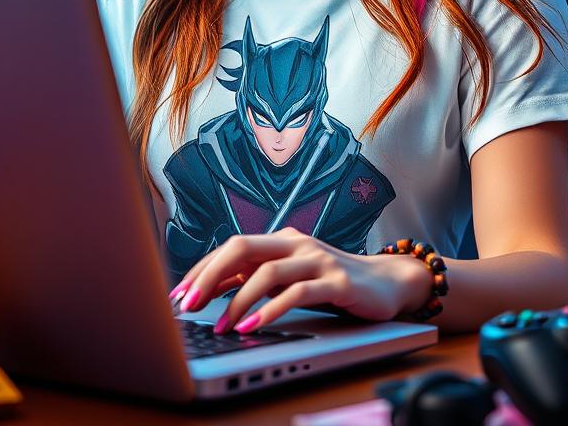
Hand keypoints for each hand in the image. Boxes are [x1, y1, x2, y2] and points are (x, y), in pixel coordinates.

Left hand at [169, 228, 431, 334]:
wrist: (388, 283)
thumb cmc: (333, 283)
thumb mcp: (291, 279)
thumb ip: (259, 279)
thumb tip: (212, 289)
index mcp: (281, 240)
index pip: (231, 247)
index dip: (202, 269)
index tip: (179, 294)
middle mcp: (295, 243)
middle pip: (241, 248)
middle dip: (209, 276)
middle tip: (187, 304)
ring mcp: (317, 259)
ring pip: (266, 272)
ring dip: (238, 301)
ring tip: (221, 327)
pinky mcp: (336, 281)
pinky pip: (297, 292)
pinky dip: (271, 310)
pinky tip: (255, 326)